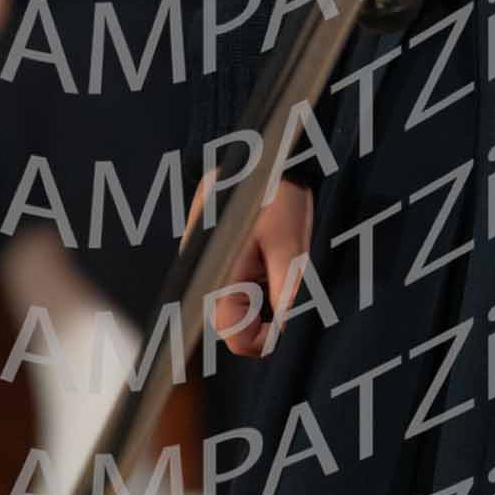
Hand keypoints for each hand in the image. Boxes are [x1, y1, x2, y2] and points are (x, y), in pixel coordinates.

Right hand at [184, 169, 314, 358]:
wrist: (261, 155)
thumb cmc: (272, 195)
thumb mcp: (288, 243)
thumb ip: (285, 289)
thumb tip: (285, 328)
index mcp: (219, 278)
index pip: (234, 335)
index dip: (262, 340)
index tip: (285, 326)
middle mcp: (206, 276)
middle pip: (233, 321)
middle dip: (263, 316)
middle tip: (287, 288)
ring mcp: (208, 265)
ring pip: (235, 303)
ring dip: (260, 298)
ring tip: (278, 266)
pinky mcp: (213, 255)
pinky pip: (232, 283)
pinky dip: (253, 281)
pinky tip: (268, 257)